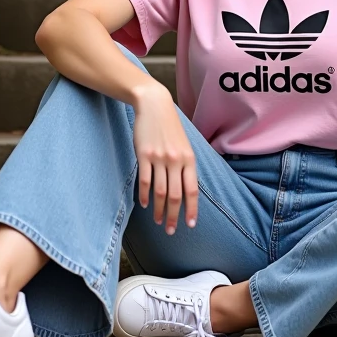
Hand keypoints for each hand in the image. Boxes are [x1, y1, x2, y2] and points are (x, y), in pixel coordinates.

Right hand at [132, 83, 197, 234]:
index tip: (190, 225)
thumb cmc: (170, 128)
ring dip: (160, 210)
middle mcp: (176, 160)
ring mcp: (159, 158)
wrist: (154, 106)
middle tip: (171, 230)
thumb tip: (187, 190)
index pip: (192, 190)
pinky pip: (145, 181)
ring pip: (160, 192)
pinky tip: (145, 204)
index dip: (192, 209)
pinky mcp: (144, 155)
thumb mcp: (184, 145)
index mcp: (189, 159)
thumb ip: (186, 166)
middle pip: (176, 195)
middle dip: (174, 216)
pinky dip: (144, 196)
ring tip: (159, 221)